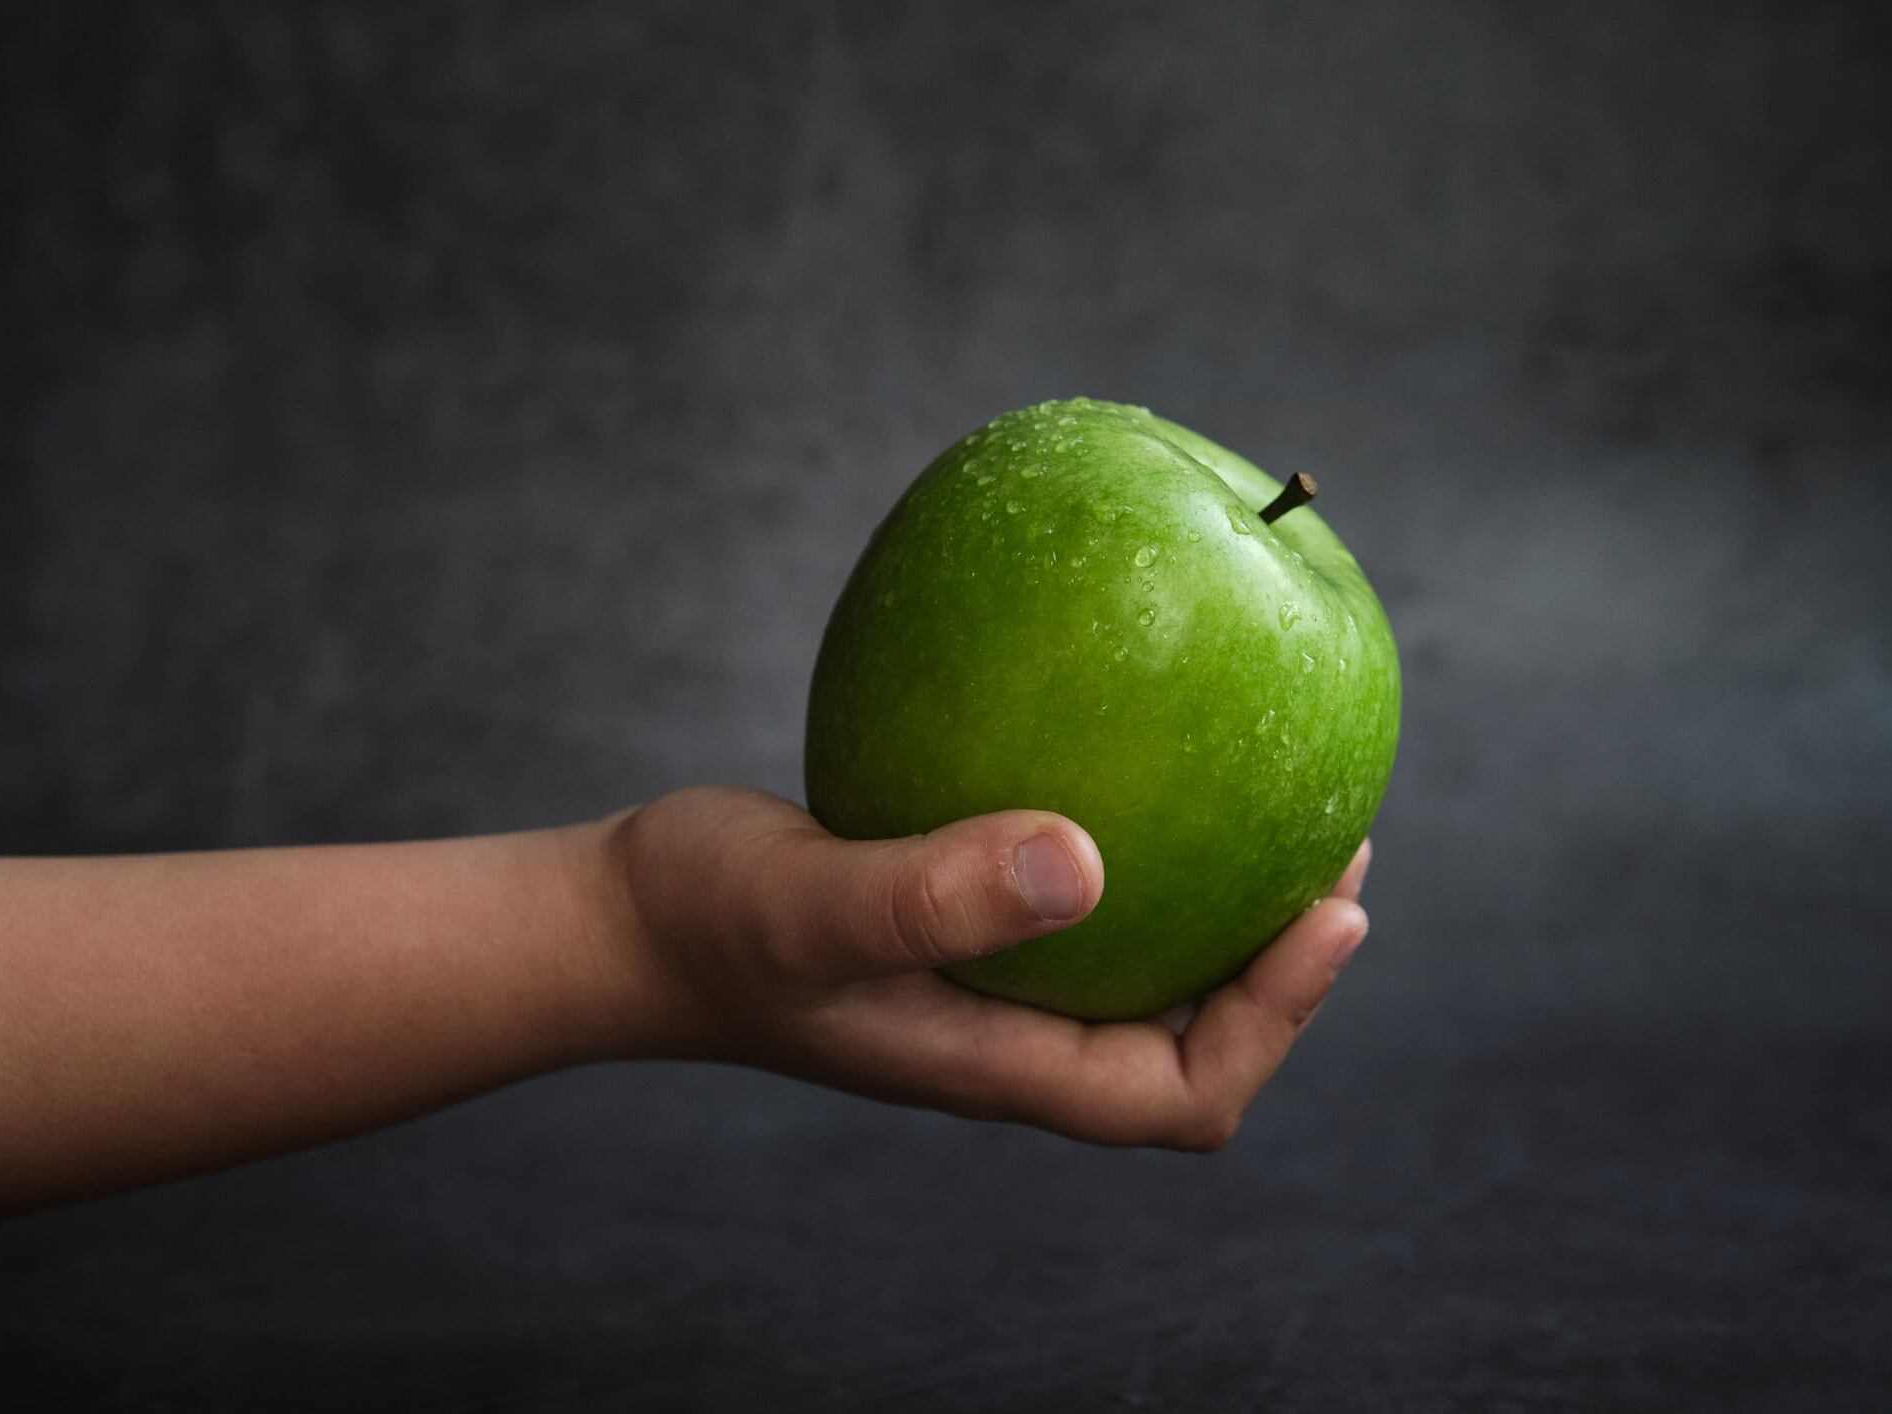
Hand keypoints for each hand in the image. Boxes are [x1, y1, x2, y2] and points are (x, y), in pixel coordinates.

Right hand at [608, 787, 1370, 1149]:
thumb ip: (930, 895)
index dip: (1278, 1018)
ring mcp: (987, 985)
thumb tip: (1086, 860)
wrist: (627, 917)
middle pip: (1189, 1039)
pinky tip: (1131, 744)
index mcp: (998, 1065)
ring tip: (1267, 795)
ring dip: (1218, 903)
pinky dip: (1133, 841)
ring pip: (1139, 967)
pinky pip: (1077, 897)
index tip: (1334, 908)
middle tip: (1333, 839)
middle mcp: (1011, 1037)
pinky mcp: (960, 926)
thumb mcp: (808, 904)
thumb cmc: (704, 920)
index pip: (1178, 1091)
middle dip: (1278, 962)